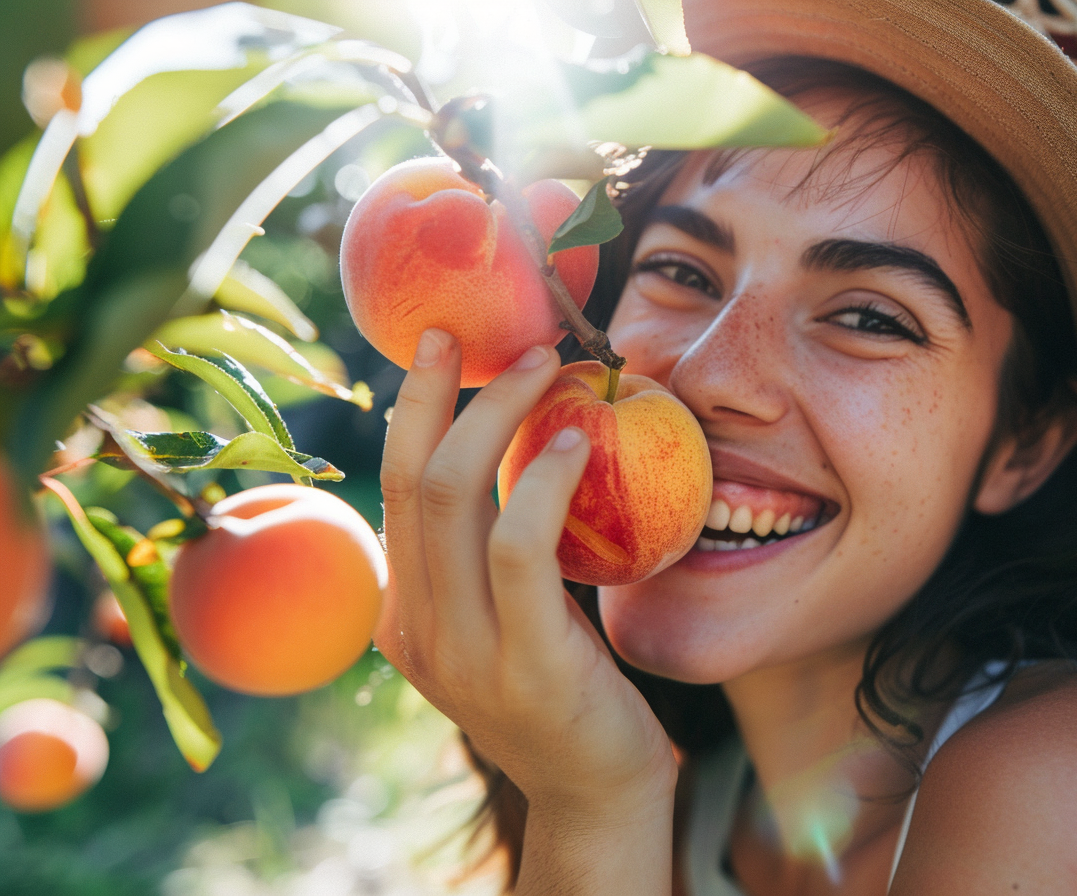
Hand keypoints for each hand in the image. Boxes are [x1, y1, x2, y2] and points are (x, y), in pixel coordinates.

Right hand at [375, 329, 677, 816]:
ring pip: (451, 498)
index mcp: (402, 616)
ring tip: (545, 364)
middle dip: (438, 392)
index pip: (393, 491)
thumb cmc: (565, 692)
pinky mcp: (525, 662)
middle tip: (477, 333)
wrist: (597, 792)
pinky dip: (543, 483)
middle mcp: (414, 630)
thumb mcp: (502, 625)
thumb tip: (507, 467)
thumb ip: (482, 564)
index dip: (415, 412)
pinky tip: (573, 443)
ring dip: (496, 416)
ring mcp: (461, 650)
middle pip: (410, 479)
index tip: (440, 352)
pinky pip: (518, 547)